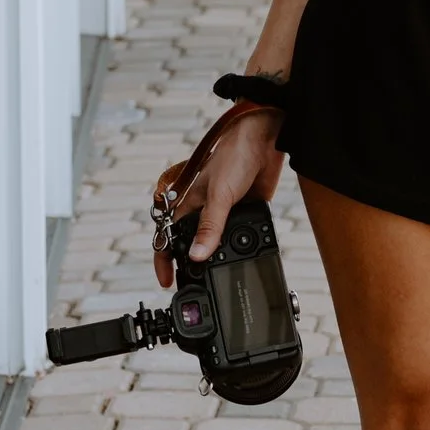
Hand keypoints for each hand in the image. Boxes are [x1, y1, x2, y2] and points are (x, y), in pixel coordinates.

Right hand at [152, 103, 284, 281]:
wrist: (265, 141)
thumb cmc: (234, 156)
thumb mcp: (219, 195)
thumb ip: (210, 226)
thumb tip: (197, 256)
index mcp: (189, 204)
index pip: (170, 237)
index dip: (165, 260)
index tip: (166, 281)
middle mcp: (204, 210)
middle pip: (192, 244)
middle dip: (190, 265)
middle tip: (192, 288)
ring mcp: (224, 213)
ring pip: (215, 243)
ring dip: (216, 259)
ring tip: (216, 279)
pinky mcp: (244, 213)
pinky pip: (238, 237)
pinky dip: (239, 248)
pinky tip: (244, 258)